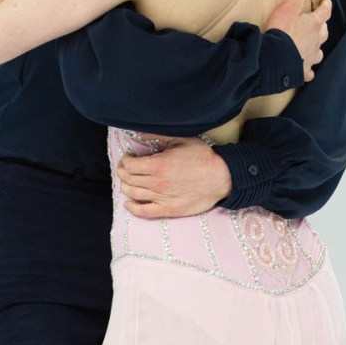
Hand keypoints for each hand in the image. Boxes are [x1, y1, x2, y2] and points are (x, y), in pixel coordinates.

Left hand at [117, 136, 231, 217]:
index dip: (125, 160)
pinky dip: (132, 208)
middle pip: (128, 179)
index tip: (128, 157)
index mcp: (159, 164)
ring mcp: (162, 198)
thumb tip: (139, 133)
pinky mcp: (168, 209)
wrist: (222, 177)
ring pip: (132, 194)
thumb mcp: (182, 140)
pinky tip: (128, 203)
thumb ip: (158, 136)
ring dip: (125, 186)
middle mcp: (157, 183)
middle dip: (123, 172)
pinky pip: (143, 212)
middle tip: (126, 167)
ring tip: (129, 181)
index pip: (129, 165)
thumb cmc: (203, 157)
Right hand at [264, 0, 330, 82]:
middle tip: (318, 21)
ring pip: (318, 52)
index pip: (325, 11)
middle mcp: (316, 41)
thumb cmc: (281, 31)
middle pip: (324, 32)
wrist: (274, 57)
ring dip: (316, 47)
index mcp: (314, 25)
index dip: (326, 3)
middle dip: (322, 26)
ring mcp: (310, 57)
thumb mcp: (290, 6)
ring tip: (312, 45)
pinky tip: (306, 70)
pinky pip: (309, 72)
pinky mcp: (302, 71)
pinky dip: (308, 70)